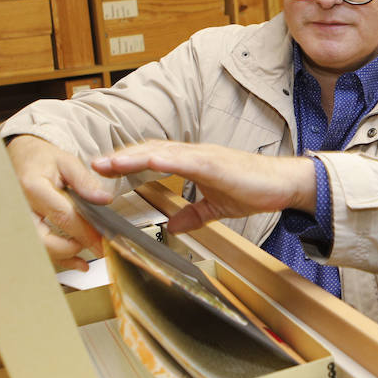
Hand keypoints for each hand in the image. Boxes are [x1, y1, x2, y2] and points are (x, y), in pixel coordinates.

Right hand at [6, 135, 112, 270]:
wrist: (21, 157)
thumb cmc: (41, 158)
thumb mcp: (66, 161)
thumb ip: (85, 181)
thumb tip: (104, 199)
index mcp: (34, 188)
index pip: (63, 216)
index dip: (86, 232)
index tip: (104, 241)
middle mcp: (22, 208)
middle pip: (46, 240)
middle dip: (73, 248)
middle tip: (97, 246)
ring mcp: (19, 221)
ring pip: (41, 249)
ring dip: (67, 256)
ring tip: (89, 253)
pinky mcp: (23, 228)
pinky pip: (39, 249)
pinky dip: (59, 258)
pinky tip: (78, 262)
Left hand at [92, 140, 316, 233]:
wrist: (284, 184)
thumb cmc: (255, 189)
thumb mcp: (216, 207)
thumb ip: (193, 214)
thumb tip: (173, 227)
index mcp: (193, 163)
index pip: (153, 158)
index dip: (128, 162)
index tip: (104, 170)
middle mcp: (195, 154)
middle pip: (150, 150)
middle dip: (121, 158)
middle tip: (93, 165)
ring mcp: (205, 157)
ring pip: (162, 151)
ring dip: (134, 157)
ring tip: (110, 162)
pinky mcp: (217, 164)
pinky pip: (188, 160)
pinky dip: (167, 159)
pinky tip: (149, 161)